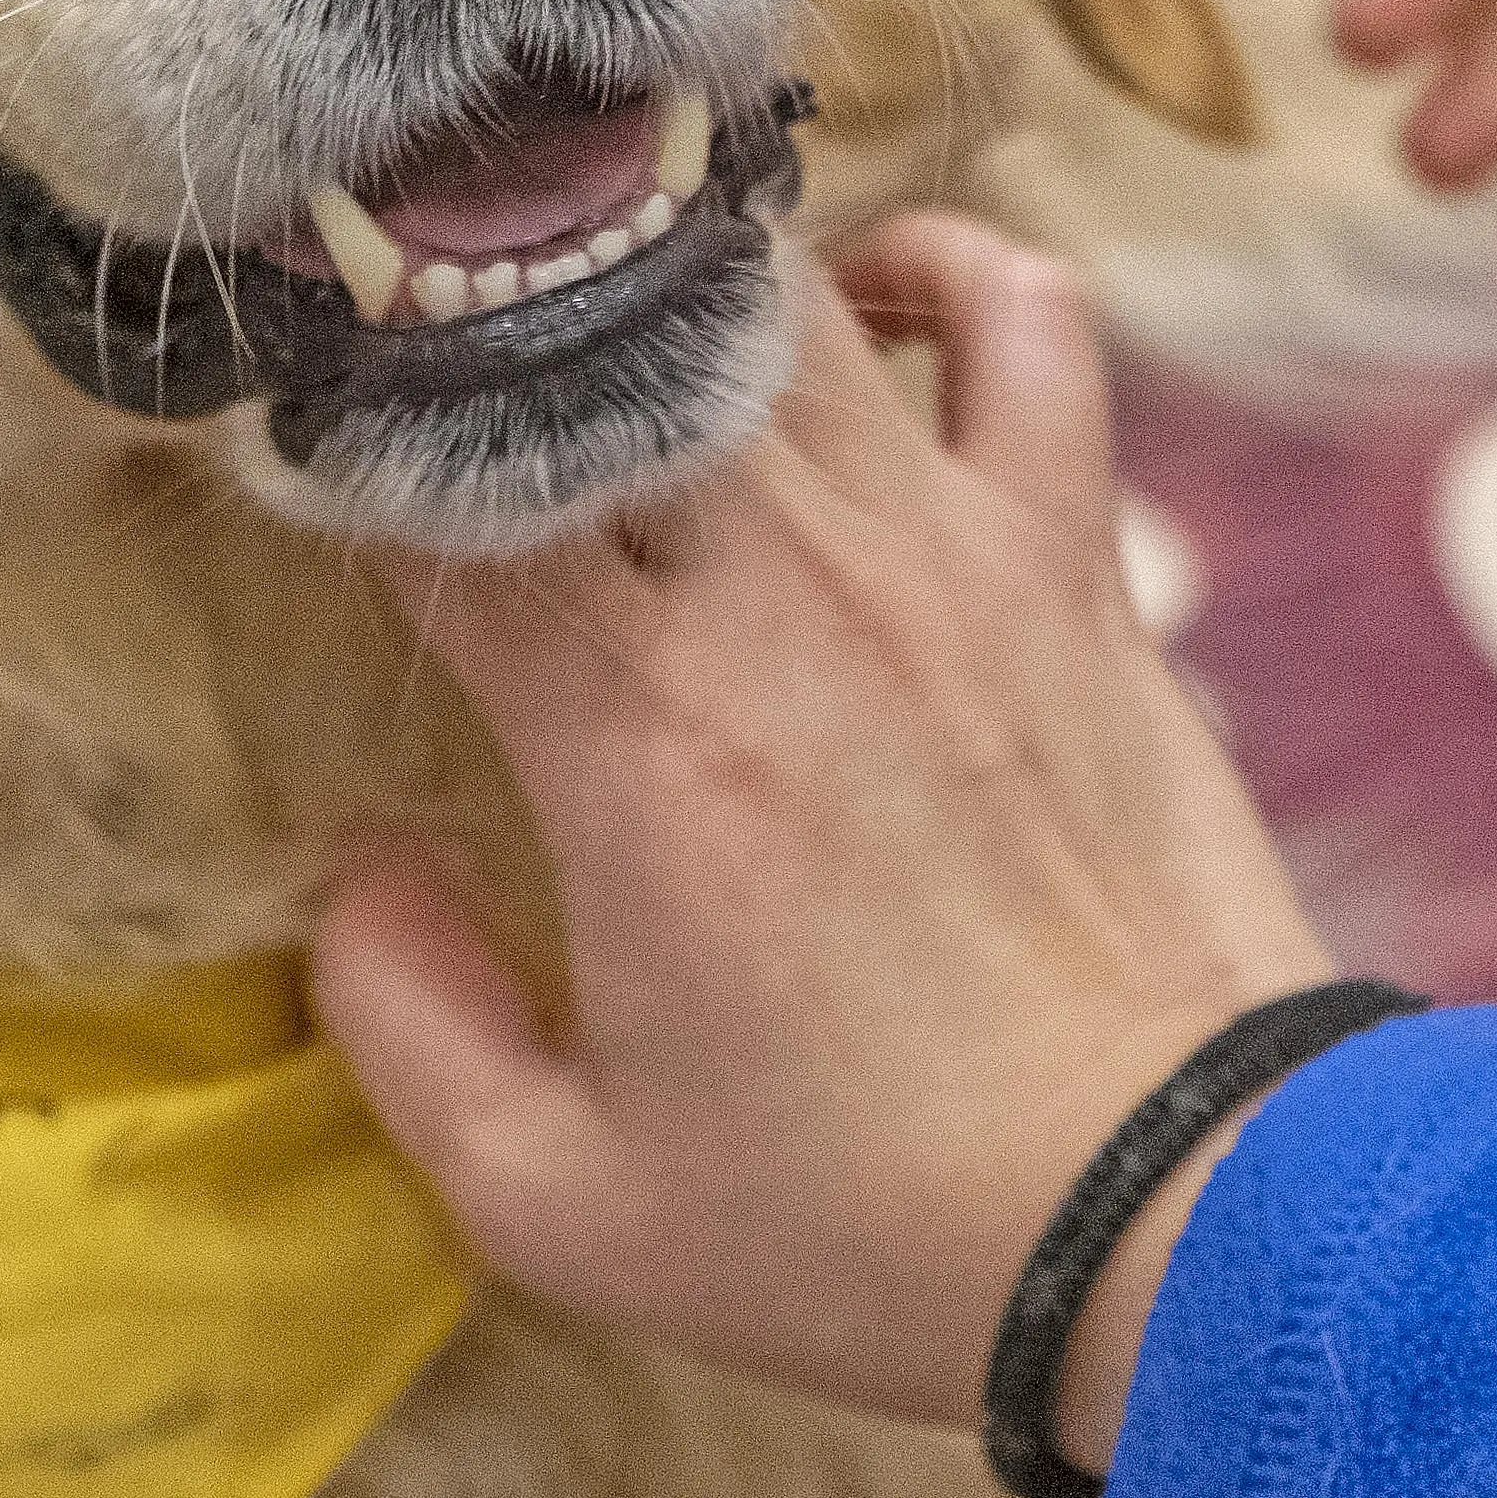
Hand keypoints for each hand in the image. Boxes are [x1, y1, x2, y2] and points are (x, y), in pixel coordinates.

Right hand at [314, 228, 1330, 1465]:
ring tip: (621, 336)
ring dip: (678, 291)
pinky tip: (871, 311)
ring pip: (783, 296)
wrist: (1192, 1219)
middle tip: (445, 370)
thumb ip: (406, 1031)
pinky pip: (1025, 322)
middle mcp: (784, 590)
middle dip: (491, 323)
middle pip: (598, 334)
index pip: (431, 488)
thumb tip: (356, 880)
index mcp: (629, 727)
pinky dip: (942, 270)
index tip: (304, 482)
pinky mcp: (1077, 560)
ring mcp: (949, 548)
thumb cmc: (876, 1227)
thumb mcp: (566, 1203)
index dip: (338, 457)